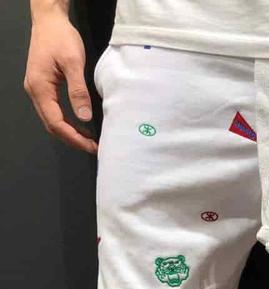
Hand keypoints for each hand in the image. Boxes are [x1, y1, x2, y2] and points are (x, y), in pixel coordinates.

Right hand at [23, 8, 97, 154]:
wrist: (49, 20)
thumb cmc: (60, 37)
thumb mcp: (73, 62)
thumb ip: (78, 91)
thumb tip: (85, 116)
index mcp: (40, 87)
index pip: (56, 122)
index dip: (74, 137)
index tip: (91, 145)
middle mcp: (35, 91)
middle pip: (52, 125)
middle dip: (72, 139)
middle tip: (92, 147)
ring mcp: (37, 89)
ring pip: (52, 120)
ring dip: (69, 132)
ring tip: (88, 140)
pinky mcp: (43, 86)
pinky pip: (53, 111)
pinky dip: (66, 122)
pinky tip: (80, 125)